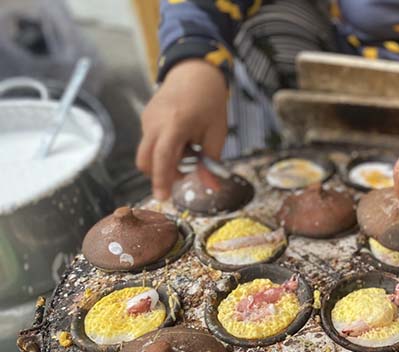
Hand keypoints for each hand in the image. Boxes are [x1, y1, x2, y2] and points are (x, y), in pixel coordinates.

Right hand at [136, 60, 228, 199]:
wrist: (194, 71)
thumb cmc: (210, 101)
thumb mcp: (217, 133)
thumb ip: (210, 162)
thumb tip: (211, 187)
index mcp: (175, 123)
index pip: (163, 157)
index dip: (162, 179)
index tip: (163, 197)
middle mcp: (155, 122)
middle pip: (146, 161)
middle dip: (162, 174)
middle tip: (186, 169)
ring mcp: (147, 119)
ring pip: (147, 154)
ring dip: (164, 162)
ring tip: (187, 148)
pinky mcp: (145, 118)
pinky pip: (149, 143)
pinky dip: (163, 149)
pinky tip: (181, 138)